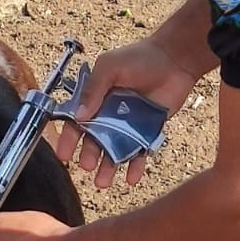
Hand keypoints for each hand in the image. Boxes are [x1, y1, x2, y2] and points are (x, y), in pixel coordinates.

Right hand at [56, 40, 196, 188]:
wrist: (175, 59)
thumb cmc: (140, 58)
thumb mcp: (110, 67)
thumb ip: (93, 90)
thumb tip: (78, 117)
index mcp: (95, 99)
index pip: (76, 122)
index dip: (69, 139)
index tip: (63, 155)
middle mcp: (108, 114)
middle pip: (94, 141)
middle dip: (89, 156)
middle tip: (87, 167)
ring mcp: (128, 125)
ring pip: (114, 151)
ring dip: (108, 167)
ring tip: (103, 182)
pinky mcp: (148, 131)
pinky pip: (139, 152)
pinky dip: (135, 166)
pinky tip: (132, 179)